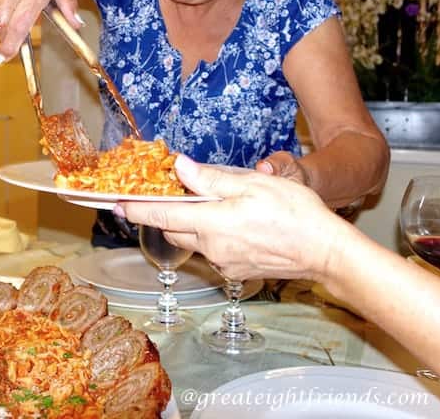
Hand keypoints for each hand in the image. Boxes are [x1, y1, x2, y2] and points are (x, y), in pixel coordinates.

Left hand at [117, 155, 346, 281]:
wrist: (323, 251)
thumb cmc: (294, 212)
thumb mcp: (253, 185)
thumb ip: (212, 179)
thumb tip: (180, 168)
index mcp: (212, 223)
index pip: (162, 216)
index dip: (136, 210)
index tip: (115, 204)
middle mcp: (211, 248)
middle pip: (173, 230)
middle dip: (163, 215)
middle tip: (161, 196)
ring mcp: (223, 263)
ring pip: (191, 241)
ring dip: (187, 225)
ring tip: (203, 205)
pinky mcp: (234, 271)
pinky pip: (210, 252)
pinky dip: (208, 236)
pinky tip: (229, 224)